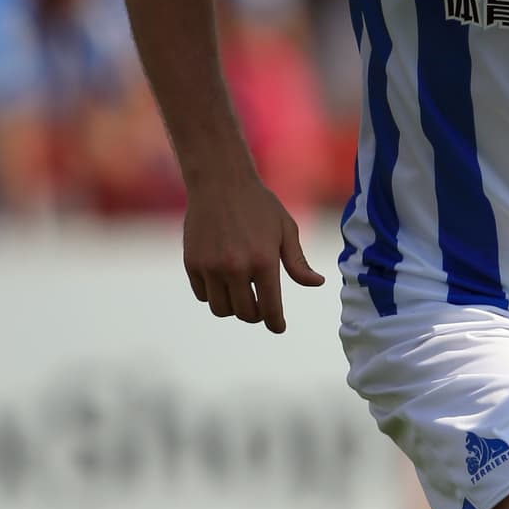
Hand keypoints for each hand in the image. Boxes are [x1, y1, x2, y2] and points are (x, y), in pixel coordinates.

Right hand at [182, 176, 324, 332]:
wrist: (219, 182)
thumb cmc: (259, 206)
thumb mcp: (285, 230)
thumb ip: (298, 262)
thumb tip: (316, 284)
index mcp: (263, 261)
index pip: (270, 308)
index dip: (276, 323)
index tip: (279, 327)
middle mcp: (235, 268)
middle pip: (245, 313)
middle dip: (256, 314)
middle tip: (261, 306)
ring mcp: (210, 266)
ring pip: (222, 309)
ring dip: (233, 307)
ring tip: (241, 293)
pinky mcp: (192, 263)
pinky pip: (203, 295)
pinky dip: (214, 294)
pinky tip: (223, 280)